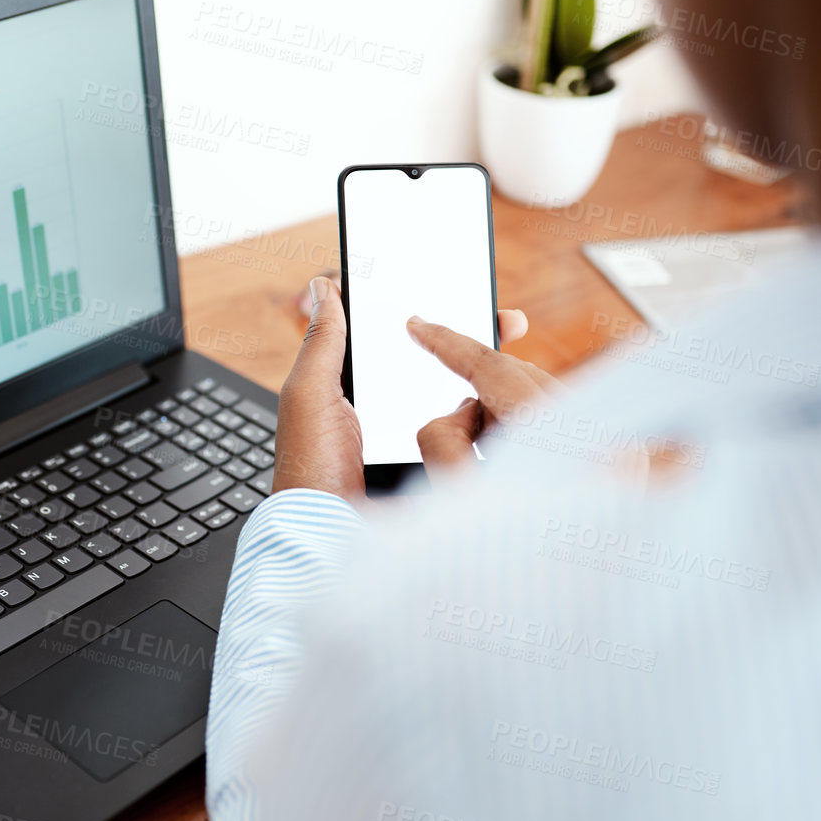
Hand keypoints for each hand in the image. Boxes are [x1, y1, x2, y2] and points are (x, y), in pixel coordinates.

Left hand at [272, 278, 538, 498]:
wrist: (330, 535)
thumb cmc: (309, 467)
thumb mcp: (309, 392)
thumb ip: (321, 341)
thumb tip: (324, 287)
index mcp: (351, 386)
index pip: (391, 334)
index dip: (421, 308)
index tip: (453, 286)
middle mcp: (386, 407)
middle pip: (433, 360)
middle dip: (470, 335)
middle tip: (504, 319)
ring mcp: (412, 435)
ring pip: (455, 392)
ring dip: (484, 373)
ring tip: (512, 351)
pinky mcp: (432, 462)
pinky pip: (464, 430)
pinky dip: (486, 413)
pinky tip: (503, 397)